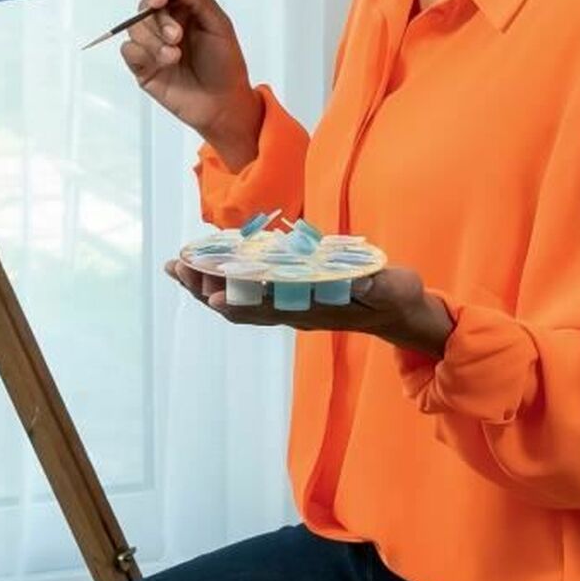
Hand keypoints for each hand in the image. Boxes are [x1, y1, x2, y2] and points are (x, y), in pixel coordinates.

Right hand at [120, 0, 262, 163]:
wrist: (223, 104)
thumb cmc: (226, 64)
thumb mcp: (219, 25)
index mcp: (183, 10)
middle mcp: (165, 24)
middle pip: (144, 8)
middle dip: (159, 20)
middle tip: (177, 36)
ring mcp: (152, 46)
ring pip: (134, 28)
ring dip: (153, 40)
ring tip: (174, 56)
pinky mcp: (143, 67)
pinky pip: (128, 50)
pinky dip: (141, 53)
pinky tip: (163, 63)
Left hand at [162, 259, 452, 357]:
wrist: (402, 314)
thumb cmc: (398, 297)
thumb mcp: (394, 288)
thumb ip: (376, 284)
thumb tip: (356, 280)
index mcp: (316, 307)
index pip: (269, 304)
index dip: (239, 297)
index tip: (208, 292)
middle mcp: (296, 312)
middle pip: (242, 305)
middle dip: (207, 287)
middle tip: (177, 267)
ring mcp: (291, 309)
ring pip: (240, 303)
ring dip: (208, 285)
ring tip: (179, 267)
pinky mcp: (291, 301)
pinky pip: (250, 296)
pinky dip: (226, 282)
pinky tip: (209, 268)